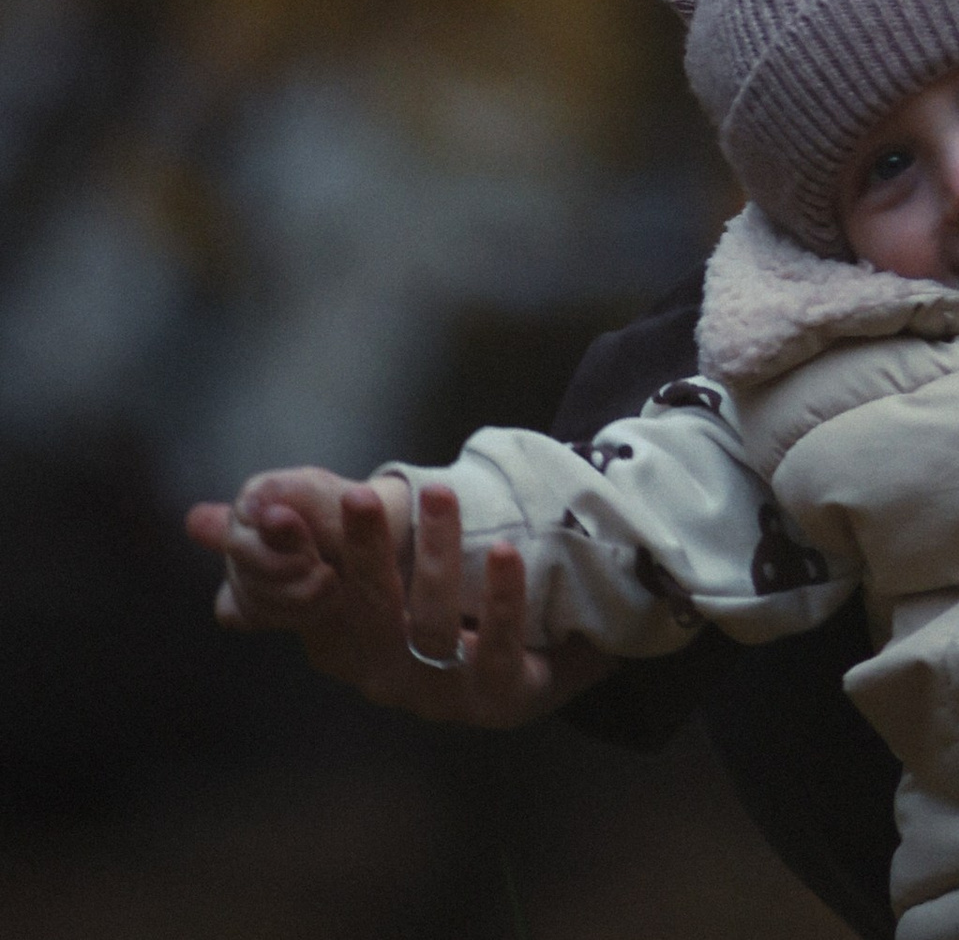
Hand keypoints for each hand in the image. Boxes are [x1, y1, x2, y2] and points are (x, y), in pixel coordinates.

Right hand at [186, 472, 614, 726]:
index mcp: (345, 649)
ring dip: (437, 554)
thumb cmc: (434, 617)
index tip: (289, 506)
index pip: (316, 599)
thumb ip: (314, 543)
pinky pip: (494, 646)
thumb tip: (196, 518)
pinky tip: (503, 551)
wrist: (528, 674)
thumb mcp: (376, 578)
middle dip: (365, 550)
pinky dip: (498, 598)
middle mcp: (384, 678)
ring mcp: (441, 697)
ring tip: (443, 494)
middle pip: (369, 610)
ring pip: (432, 623)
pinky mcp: (499, 699)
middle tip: (359, 494)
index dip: (304, 555)